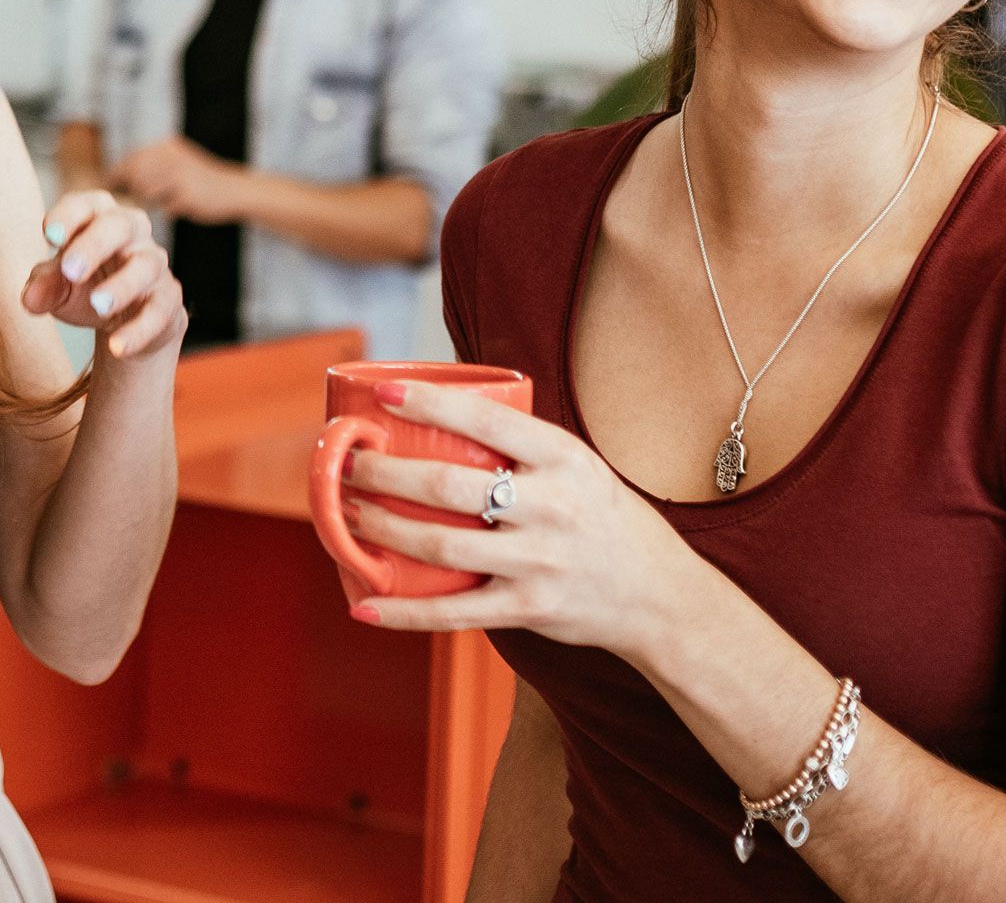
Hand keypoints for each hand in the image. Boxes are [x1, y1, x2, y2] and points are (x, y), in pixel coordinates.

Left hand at [23, 189, 186, 362]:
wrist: (123, 321)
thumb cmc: (84, 287)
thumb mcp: (58, 285)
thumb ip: (43, 286)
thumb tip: (31, 297)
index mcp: (99, 218)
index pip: (88, 205)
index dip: (69, 215)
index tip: (49, 235)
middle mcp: (131, 234)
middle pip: (120, 225)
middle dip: (95, 245)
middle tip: (71, 270)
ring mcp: (154, 265)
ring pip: (145, 266)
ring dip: (122, 285)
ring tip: (99, 305)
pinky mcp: (168, 299)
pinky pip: (160, 309)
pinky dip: (140, 329)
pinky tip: (118, 346)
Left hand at [109, 137, 246, 223]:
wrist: (235, 190)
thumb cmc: (199, 181)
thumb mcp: (176, 162)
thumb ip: (151, 166)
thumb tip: (114, 178)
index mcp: (167, 147)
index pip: (132, 159)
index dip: (118, 174)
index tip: (111, 186)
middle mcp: (172, 157)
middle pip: (135, 175)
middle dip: (130, 188)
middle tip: (129, 200)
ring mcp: (179, 175)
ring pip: (146, 191)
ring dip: (149, 200)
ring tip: (163, 201)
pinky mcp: (187, 194)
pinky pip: (164, 207)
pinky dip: (168, 209)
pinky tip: (180, 206)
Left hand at [339, 381, 690, 657]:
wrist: (659, 595)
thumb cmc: (601, 516)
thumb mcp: (577, 464)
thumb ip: (520, 445)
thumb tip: (438, 408)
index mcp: (563, 458)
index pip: (488, 421)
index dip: (432, 404)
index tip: (383, 394)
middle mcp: (552, 507)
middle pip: (449, 486)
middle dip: (385, 473)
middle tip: (348, 464)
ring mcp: (539, 561)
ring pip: (442, 545)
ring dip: (383, 529)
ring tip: (347, 515)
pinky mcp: (528, 608)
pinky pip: (454, 611)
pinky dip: (403, 611)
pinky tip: (363, 604)